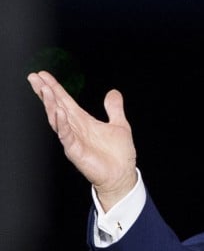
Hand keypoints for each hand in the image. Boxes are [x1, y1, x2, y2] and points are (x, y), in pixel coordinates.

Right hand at [27, 70, 137, 210]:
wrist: (122, 175)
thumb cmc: (119, 154)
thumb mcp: (119, 125)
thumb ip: (114, 109)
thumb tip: (113, 92)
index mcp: (83, 121)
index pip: (65, 101)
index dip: (55, 88)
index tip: (42, 75)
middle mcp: (75, 128)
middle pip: (56, 106)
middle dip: (45, 92)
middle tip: (33, 77)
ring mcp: (73, 139)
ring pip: (57, 119)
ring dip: (51, 104)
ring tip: (45, 90)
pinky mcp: (76, 151)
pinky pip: (66, 135)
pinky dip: (62, 124)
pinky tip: (59, 112)